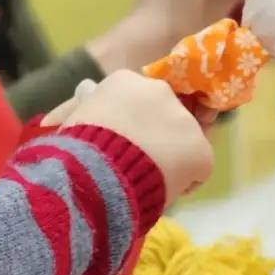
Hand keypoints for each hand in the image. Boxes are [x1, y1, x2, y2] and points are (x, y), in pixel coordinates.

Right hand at [59, 71, 213, 201]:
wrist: (93, 176)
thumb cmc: (75, 149)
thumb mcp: (73, 118)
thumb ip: (86, 107)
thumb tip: (78, 97)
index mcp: (124, 81)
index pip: (138, 101)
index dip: (132, 125)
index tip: (118, 144)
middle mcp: (159, 91)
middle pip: (164, 117)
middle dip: (155, 139)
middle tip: (132, 164)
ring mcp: (183, 120)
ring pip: (182, 143)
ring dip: (169, 160)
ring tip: (145, 181)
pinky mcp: (200, 149)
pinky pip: (197, 171)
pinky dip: (182, 184)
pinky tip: (160, 192)